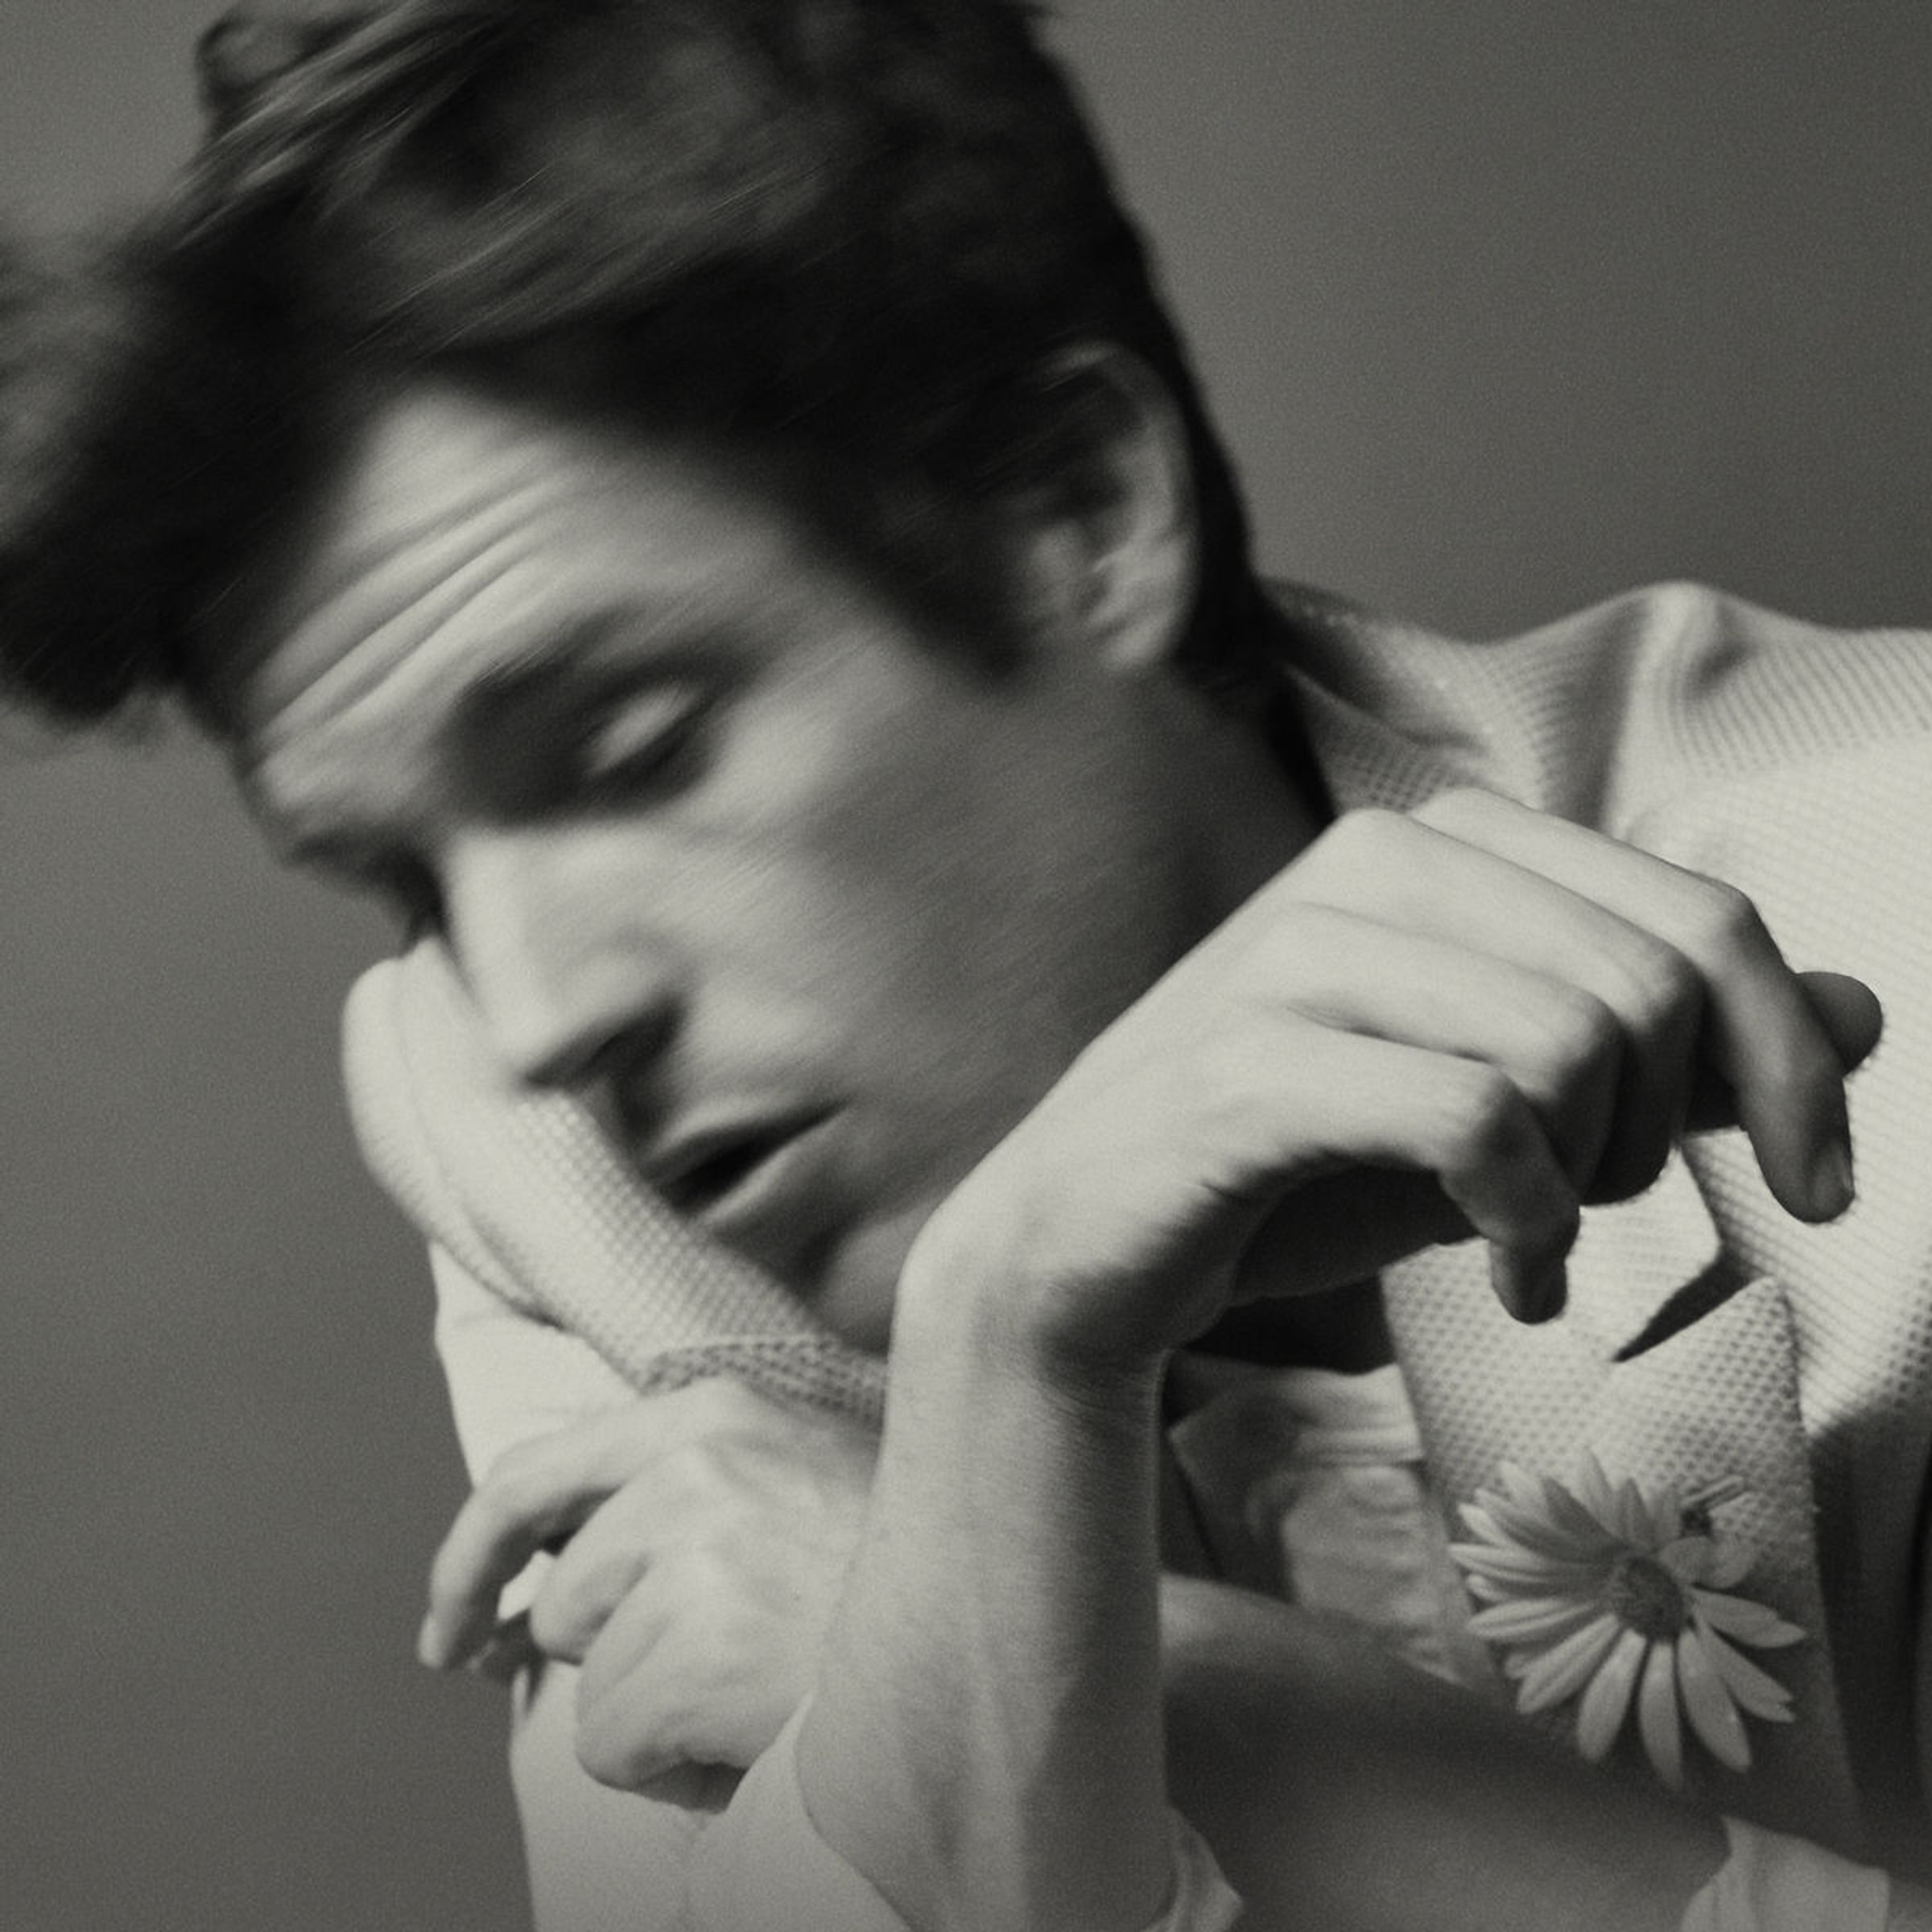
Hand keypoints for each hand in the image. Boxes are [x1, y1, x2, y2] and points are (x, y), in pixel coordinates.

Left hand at [419, 1378, 875, 1792]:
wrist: (1010, 1616)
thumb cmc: (906, 1570)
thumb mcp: (799, 1479)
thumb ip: (684, 1494)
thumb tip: (539, 1592)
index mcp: (712, 1412)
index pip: (529, 1475)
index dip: (467, 1562)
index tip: (448, 1634)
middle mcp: (692, 1464)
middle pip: (563, 1606)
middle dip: (622, 1664)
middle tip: (728, 1675)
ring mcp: (695, 1554)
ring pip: (588, 1688)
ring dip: (665, 1717)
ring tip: (775, 1689)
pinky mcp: (699, 1650)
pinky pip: (615, 1748)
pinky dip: (679, 1772)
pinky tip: (767, 1732)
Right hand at [911, 789, 1879, 1362]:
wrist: (1086, 1245)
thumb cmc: (1299, 1169)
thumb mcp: (1514, 1105)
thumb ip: (1672, 1049)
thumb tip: (1866, 1004)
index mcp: (1437, 845)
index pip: (1694, 911)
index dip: (1792, 1054)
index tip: (1816, 1178)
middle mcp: (1367, 864)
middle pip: (1645, 980)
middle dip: (1666, 1131)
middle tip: (1594, 1211)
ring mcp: (1296, 955)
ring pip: (1569, 1040)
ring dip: (1591, 1186)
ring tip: (1532, 1247)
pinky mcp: (1248, 1064)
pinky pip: (1473, 1118)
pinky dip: (1526, 1220)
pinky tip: (1502, 1275)